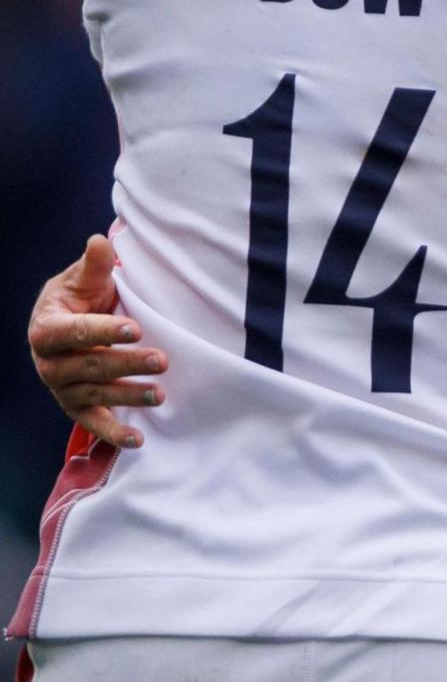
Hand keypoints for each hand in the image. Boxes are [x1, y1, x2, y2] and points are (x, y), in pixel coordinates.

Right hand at [28, 234, 163, 448]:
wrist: (65, 325)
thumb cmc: (77, 299)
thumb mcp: (82, 280)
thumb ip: (94, 266)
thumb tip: (100, 241)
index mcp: (48, 329)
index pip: (76, 331)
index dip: (103, 330)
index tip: (135, 328)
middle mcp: (50, 362)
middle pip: (91, 365)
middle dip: (127, 363)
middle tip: (163, 360)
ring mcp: (62, 388)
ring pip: (97, 393)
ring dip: (128, 396)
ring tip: (160, 394)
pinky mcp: (75, 405)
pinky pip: (93, 422)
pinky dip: (113, 433)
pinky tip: (138, 440)